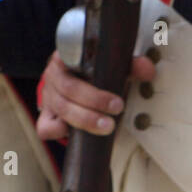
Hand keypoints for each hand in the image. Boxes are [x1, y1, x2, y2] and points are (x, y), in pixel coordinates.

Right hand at [35, 50, 156, 140]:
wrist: (73, 84)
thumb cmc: (93, 76)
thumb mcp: (110, 68)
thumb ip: (129, 67)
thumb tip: (147, 69)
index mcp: (65, 59)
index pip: (68, 59)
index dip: (87, 67)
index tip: (109, 85)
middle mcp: (53, 76)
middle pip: (68, 87)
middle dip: (94, 100)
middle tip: (118, 107)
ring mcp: (48, 97)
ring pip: (61, 108)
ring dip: (85, 119)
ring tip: (107, 126)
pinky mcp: (46, 116)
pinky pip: (45, 126)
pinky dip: (57, 130)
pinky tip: (70, 132)